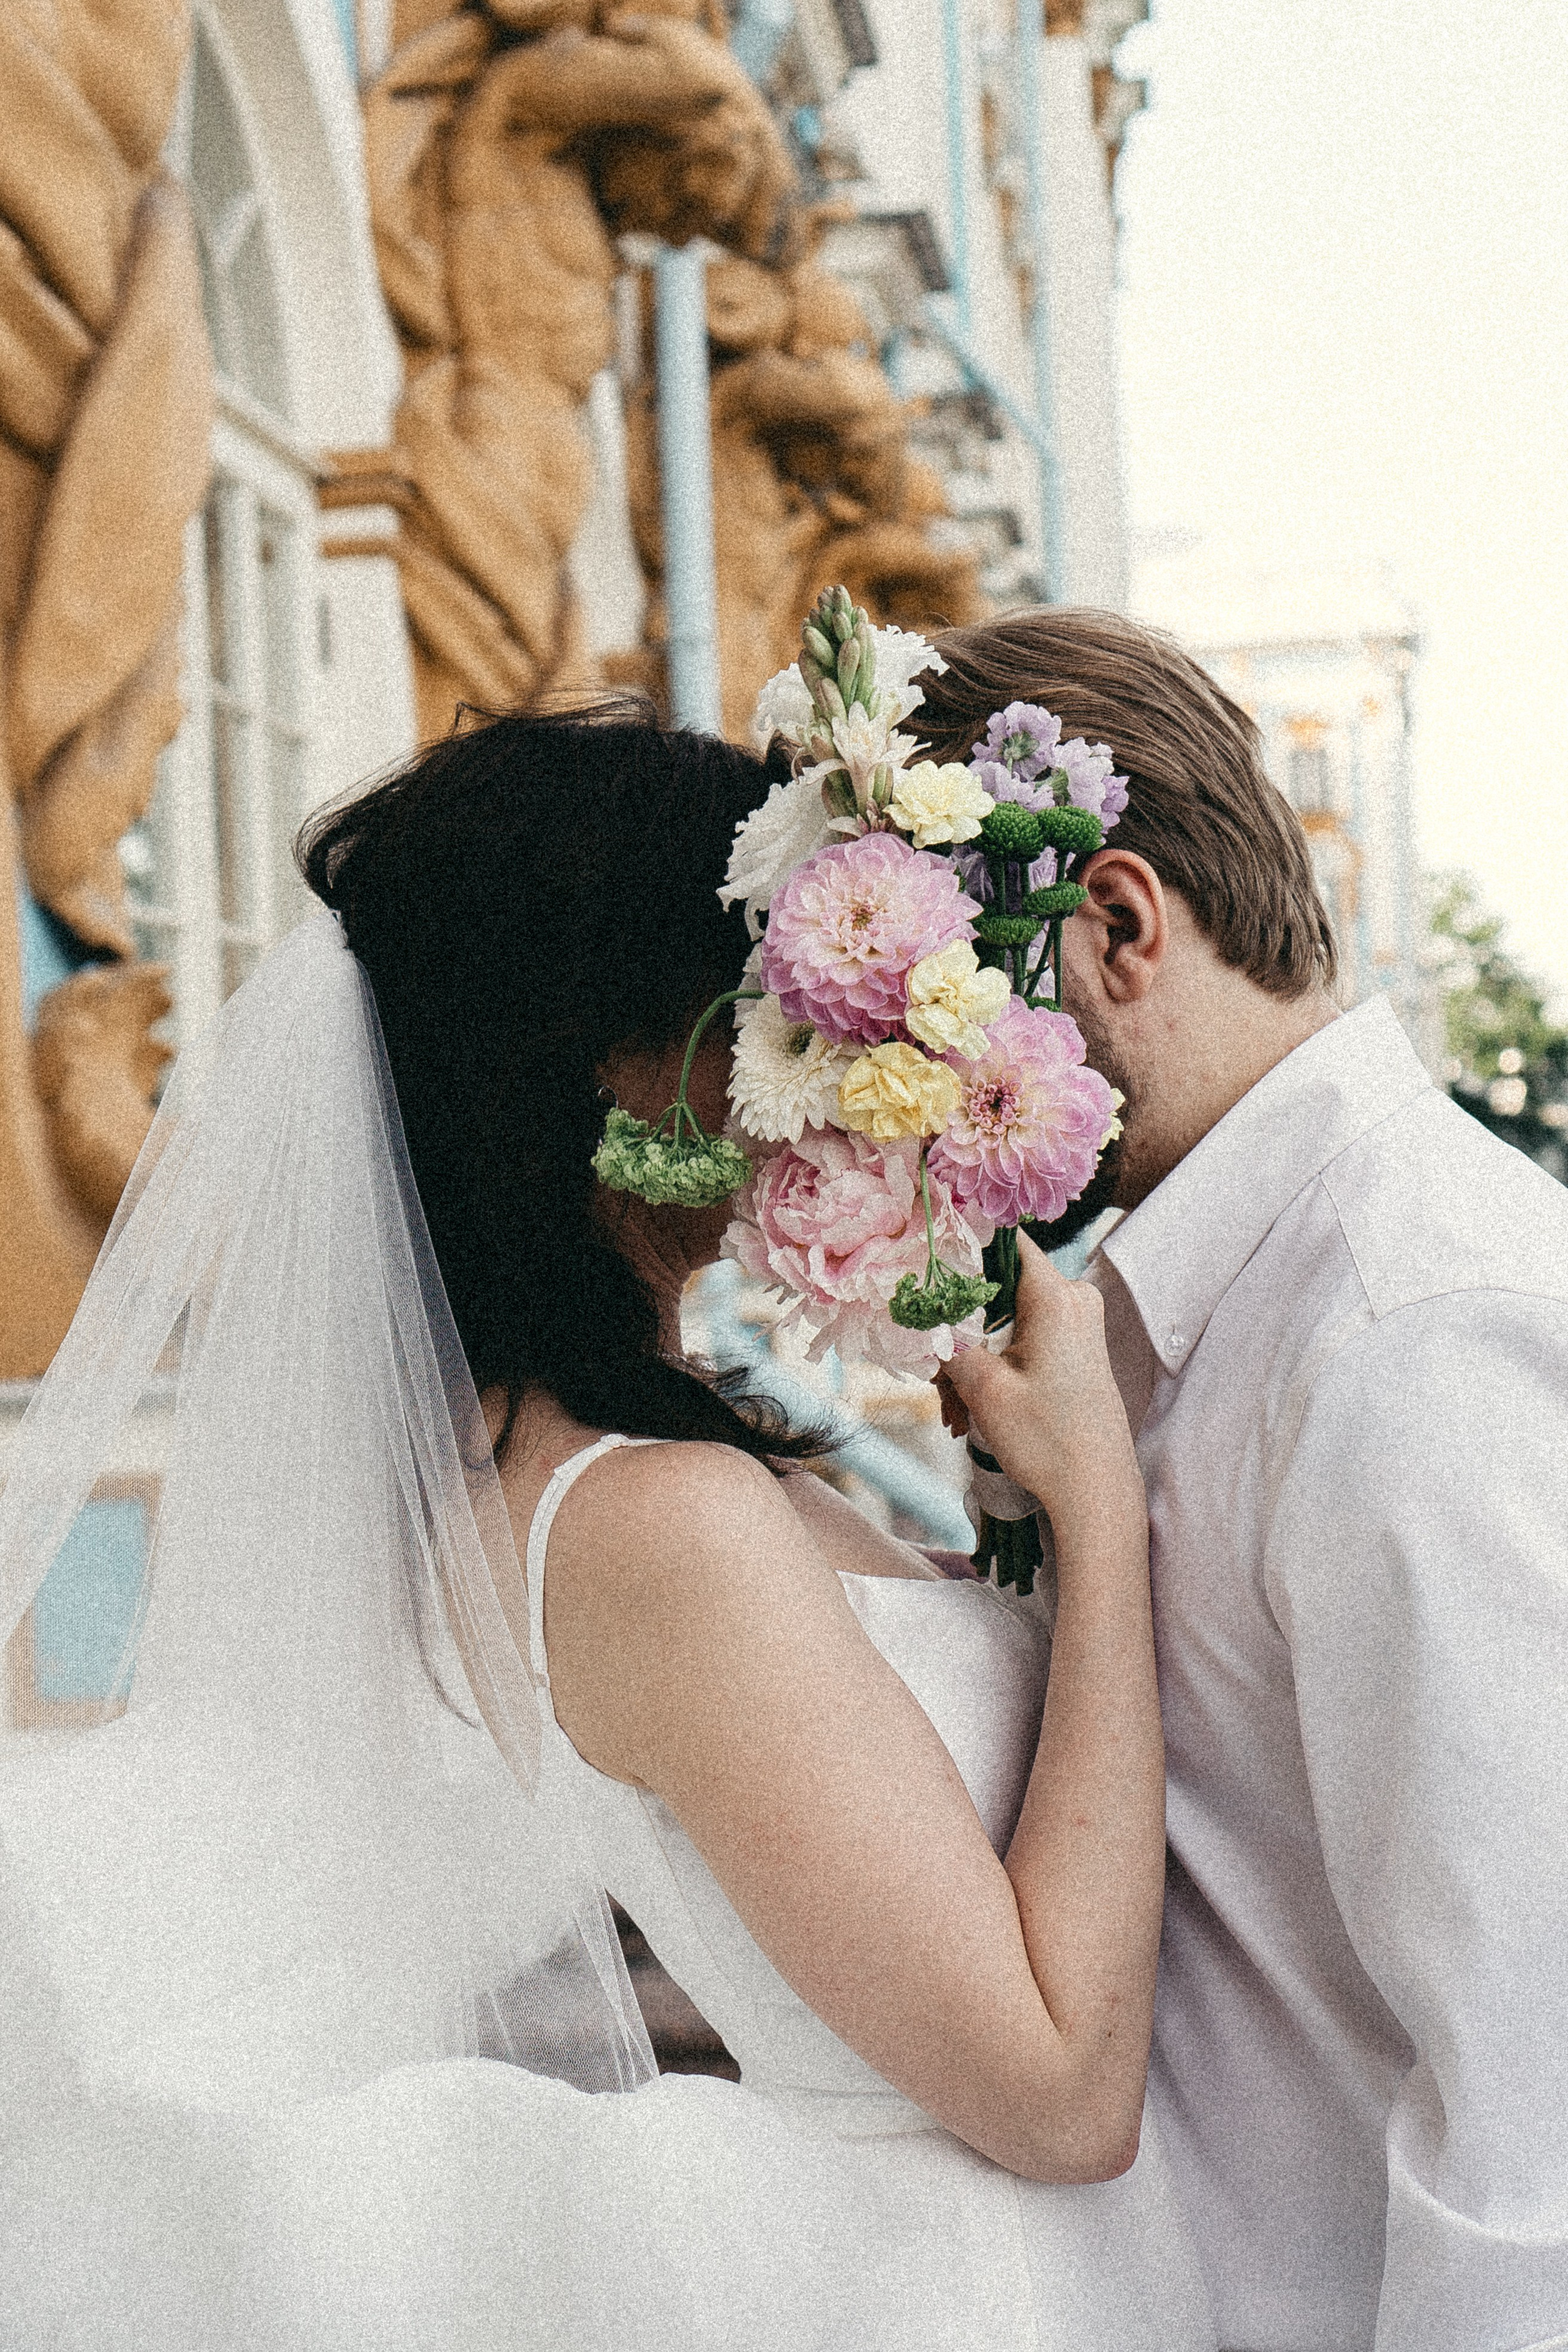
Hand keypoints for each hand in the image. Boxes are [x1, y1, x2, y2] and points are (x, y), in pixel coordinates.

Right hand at [943, 1234, 1139, 1532]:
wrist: (1096, 1489)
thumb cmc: (1046, 1440)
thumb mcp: (983, 1387)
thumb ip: (950, 1338)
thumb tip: (923, 1309)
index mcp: (1055, 1296)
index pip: (1002, 1239)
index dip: (961, 1248)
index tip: (926, 1271)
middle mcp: (1073, 1298)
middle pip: (997, 1286)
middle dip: (959, 1329)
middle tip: (936, 1380)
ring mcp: (1079, 1322)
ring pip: (1004, 1319)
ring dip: (973, 1358)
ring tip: (954, 1411)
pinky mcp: (1077, 1345)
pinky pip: (1023, 1339)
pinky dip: (996, 1366)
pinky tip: (972, 1409)